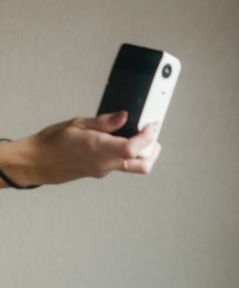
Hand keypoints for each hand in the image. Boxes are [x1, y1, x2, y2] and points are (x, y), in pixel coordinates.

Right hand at [0, 113, 160, 186]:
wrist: (37, 163)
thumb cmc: (51, 142)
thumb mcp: (77, 123)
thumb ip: (104, 122)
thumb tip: (124, 116)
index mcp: (99, 149)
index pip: (134, 147)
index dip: (148, 136)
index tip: (151, 124)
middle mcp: (105, 163)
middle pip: (142, 165)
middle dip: (154, 150)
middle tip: (152, 132)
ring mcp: (104, 170)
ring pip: (134, 167)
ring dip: (143, 153)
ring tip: (140, 135)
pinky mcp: (100, 172)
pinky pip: (121, 165)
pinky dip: (128, 153)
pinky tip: (120, 139)